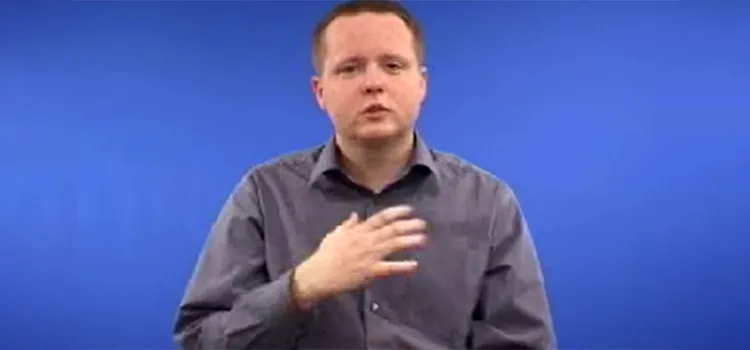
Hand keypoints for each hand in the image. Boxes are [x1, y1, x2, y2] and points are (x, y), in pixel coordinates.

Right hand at [291, 205, 426, 308]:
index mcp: (359, 231)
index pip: (381, 217)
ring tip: (423, 239)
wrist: (319, 274)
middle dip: (409, 225)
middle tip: (423, 224)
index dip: (397, 212)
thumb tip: (356, 215)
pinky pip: (389, 268)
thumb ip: (347, 225)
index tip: (410, 210)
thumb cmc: (326, 255)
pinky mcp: (370, 271)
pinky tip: (414, 265)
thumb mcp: (335, 234)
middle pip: (392, 229)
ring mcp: (370, 255)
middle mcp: (367, 240)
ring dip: (410, 241)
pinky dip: (402, 266)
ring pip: (393, 244)